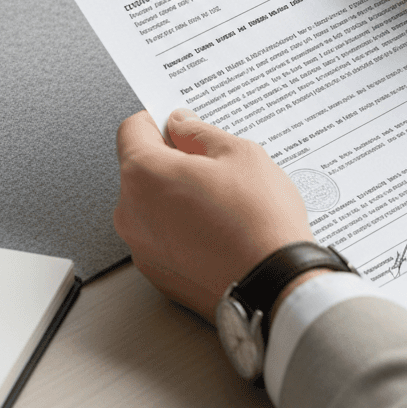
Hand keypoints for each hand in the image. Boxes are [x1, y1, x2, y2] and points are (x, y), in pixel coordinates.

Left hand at [114, 108, 313, 321]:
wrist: (276, 287)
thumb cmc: (259, 224)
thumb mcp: (239, 154)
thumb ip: (199, 134)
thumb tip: (183, 125)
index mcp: (144, 174)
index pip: (132, 129)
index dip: (158, 120)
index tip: (179, 124)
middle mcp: (131, 213)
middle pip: (141, 170)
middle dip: (171, 162)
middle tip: (212, 166)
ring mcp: (142, 248)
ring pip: (152, 206)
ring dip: (176, 198)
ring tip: (221, 203)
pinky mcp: (158, 274)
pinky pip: (163, 238)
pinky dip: (183, 230)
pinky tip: (217, 230)